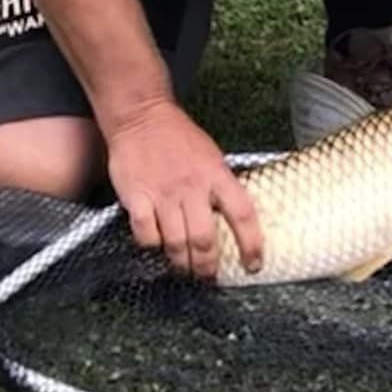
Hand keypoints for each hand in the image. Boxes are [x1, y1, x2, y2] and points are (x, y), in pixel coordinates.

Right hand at [105, 100, 263, 280]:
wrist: (142, 116)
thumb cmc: (179, 136)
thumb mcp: (212, 156)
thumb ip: (221, 185)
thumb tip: (234, 218)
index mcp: (218, 175)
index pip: (243, 215)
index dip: (251, 245)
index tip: (254, 265)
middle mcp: (193, 187)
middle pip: (205, 239)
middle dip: (208, 266)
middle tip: (208, 276)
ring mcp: (164, 193)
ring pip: (177, 243)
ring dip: (181, 263)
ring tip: (184, 268)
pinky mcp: (137, 197)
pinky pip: (147, 235)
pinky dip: (152, 246)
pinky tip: (156, 245)